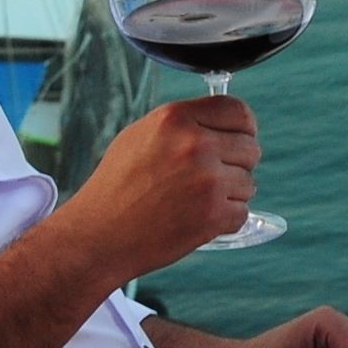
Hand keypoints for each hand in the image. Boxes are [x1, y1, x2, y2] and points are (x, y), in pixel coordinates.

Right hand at [59, 97, 258, 280]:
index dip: (242, 127)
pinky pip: (242, 213)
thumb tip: (224, 122)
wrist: (96, 236)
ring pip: (248, 183)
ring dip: (229, 195)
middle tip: (207, 179)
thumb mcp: (141, 136)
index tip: (238, 138)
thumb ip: (184, 123)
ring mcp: (207, 180)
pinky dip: (223, 220)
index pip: (237, 110)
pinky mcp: (213, 214)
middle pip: (250, 147)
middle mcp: (195, 144)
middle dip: (235, 164)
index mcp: (176, 119)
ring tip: (192, 201)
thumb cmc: (116, 187)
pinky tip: (194, 219)